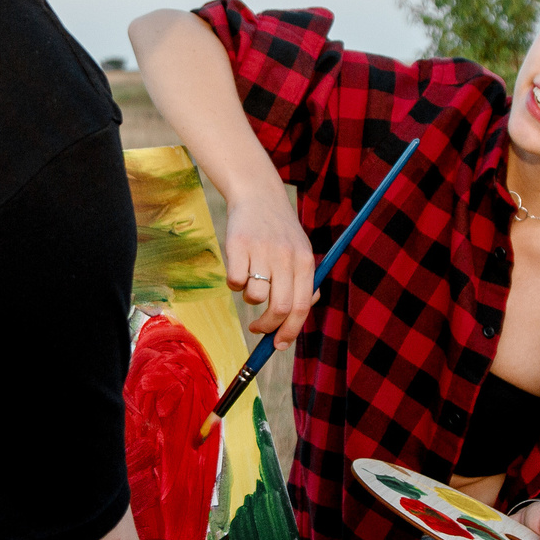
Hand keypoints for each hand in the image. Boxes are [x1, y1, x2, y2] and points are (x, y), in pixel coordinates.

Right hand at [223, 192, 318, 348]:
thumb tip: (300, 315)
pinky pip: (234, 282)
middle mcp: (286, 257)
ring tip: (251, 284)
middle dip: (267, 327)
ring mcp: (262, 250)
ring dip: (250, 300)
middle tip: (258, 329)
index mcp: (306, 262)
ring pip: (254, 297)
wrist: (258, 194)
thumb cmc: (280, 231)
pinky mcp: (238, 245)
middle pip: (279, 308)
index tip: (279, 345)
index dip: (290, 331)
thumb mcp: (301, 251)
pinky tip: (239, 269)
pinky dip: (234, 284)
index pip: (302, 307)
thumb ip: (305, 282)